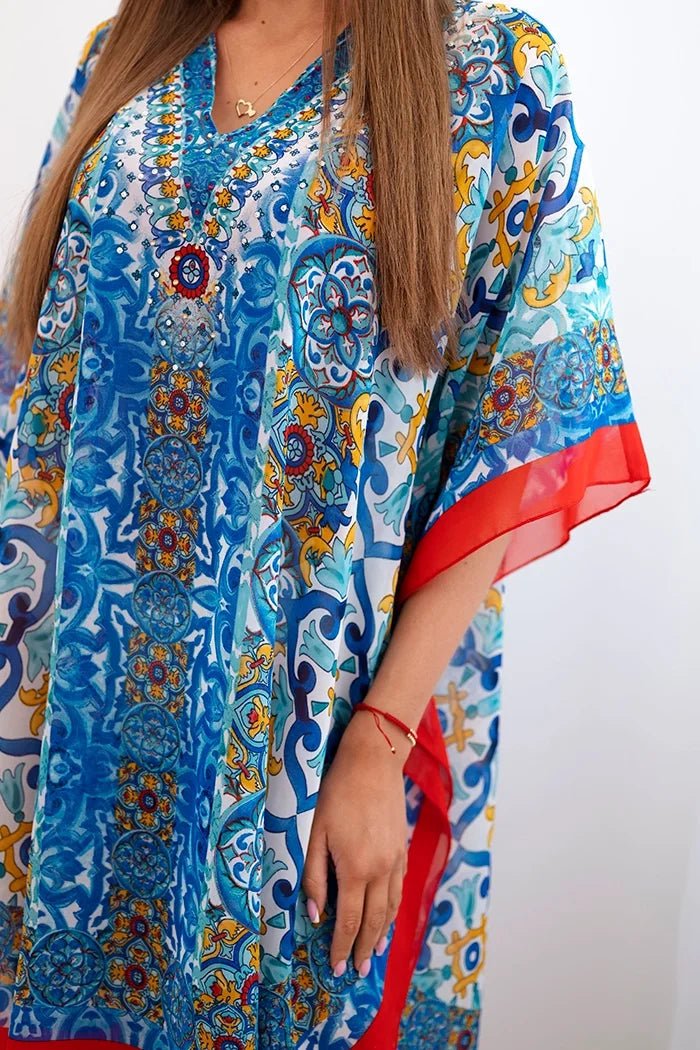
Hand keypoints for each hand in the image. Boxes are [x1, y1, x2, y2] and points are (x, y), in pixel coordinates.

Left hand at [301, 706, 410, 976]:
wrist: (373, 762)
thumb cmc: (336, 793)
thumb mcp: (315, 832)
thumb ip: (313, 875)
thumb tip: (314, 913)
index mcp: (356, 869)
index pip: (349, 920)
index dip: (342, 946)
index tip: (337, 966)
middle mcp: (381, 871)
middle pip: (373, 921)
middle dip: (364, 948)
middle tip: (357, 970)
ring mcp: (396, 861)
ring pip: (391, 908)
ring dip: (381, 934)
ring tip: (374, 953)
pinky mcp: (403, 849)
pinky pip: (399, 890)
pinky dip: (393, 910)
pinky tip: (387, 916)